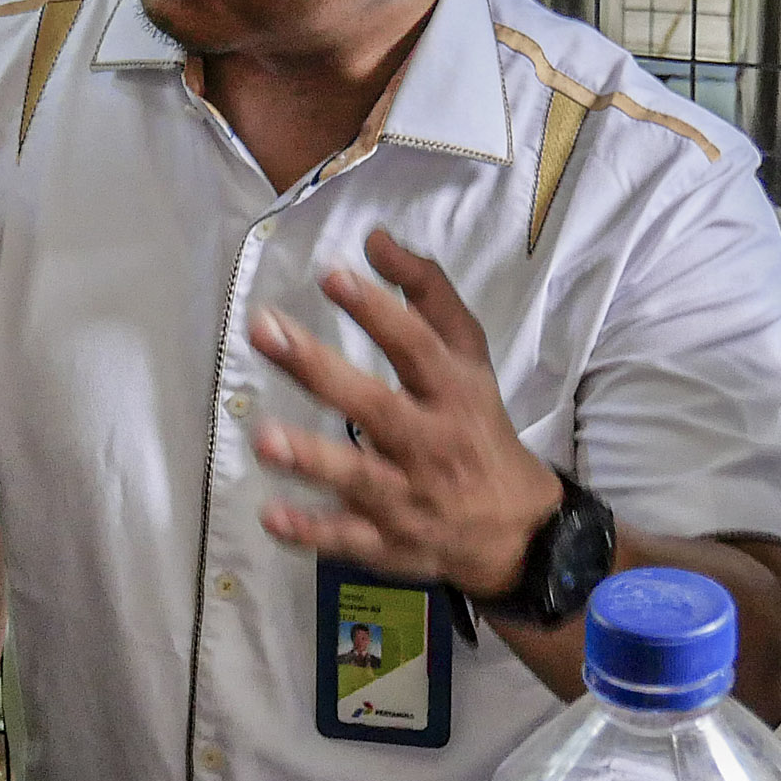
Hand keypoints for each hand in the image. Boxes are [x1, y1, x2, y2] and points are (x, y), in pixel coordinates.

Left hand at [250, 231, 560, 598]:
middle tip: (264, 330)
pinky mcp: (390, 542)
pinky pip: (349, 539)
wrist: (516, 527)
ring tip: (264, 437)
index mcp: (454, 392)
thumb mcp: (468, 358)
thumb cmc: (476, 424)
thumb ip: (428, 295)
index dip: (376, 311)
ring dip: (313, 459)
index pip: (416, 346)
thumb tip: (375, 238)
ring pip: (360, 478)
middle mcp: (433, 443)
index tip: (331, 275)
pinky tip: (271, 517)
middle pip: (375, 406)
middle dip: (318, 369)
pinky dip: (311, 533)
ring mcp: (411, 497)